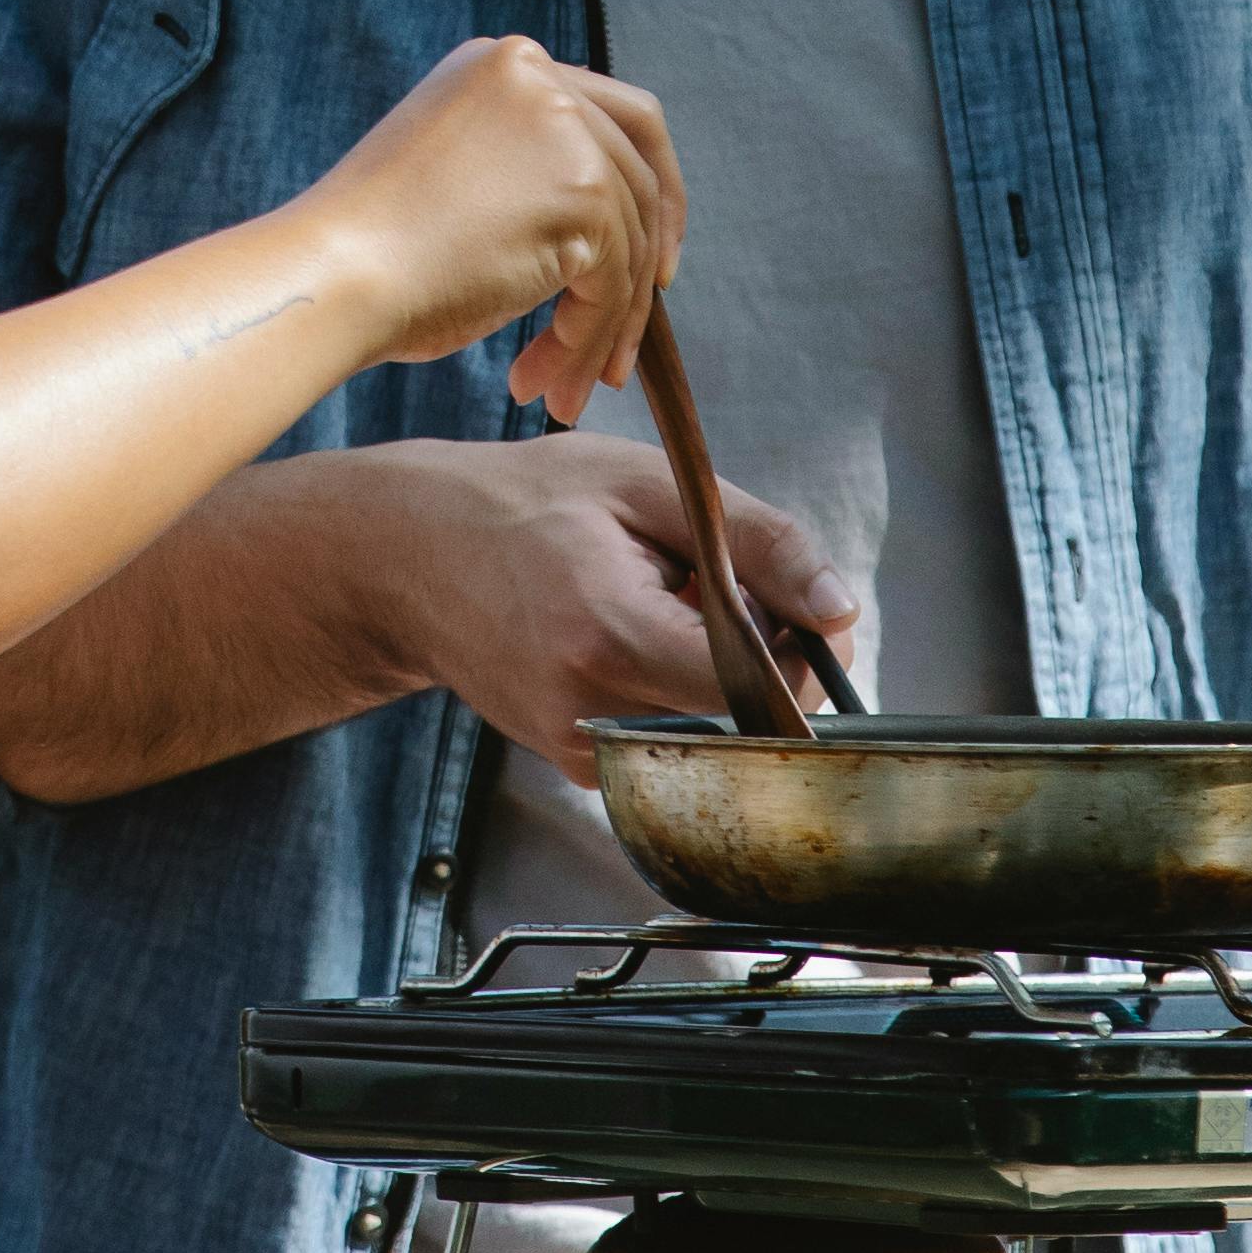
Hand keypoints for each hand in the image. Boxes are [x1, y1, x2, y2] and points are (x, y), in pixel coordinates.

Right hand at [323, 36, 681, 402]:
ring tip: (558, 387)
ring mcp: (567, 131)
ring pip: (627, 244)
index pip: (611, 111)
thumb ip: (525, 174)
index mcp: (503, 64)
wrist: (335, 274)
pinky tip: (541, 385)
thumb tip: (605, 236)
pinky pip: (611, 287)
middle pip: (642, 169)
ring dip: (600, 327)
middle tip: (639, 320)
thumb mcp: (456, 178)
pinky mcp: (584, 193)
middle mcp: (540, 79)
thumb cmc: (371, 248)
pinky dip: (586, 344)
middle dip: (651, 253)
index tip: (648, 253)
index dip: (646, 184)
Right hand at [329, 430, 856, 783]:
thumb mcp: (645, 485)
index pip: (760, 688)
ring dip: (717, 678)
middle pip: (744, 717)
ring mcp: (579, 753)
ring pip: (712, 734)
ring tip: (661, 606)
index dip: (802, 650)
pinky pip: (670, 741)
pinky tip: (630, 639)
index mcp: (611, 636)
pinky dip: (676, 695)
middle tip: (716, 587)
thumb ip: (759, 543)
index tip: (796, 602)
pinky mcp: (575, 767)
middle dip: (763, 659)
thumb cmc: (525, 503)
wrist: (409, 555)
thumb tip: (842, 608)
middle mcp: (592, 713)